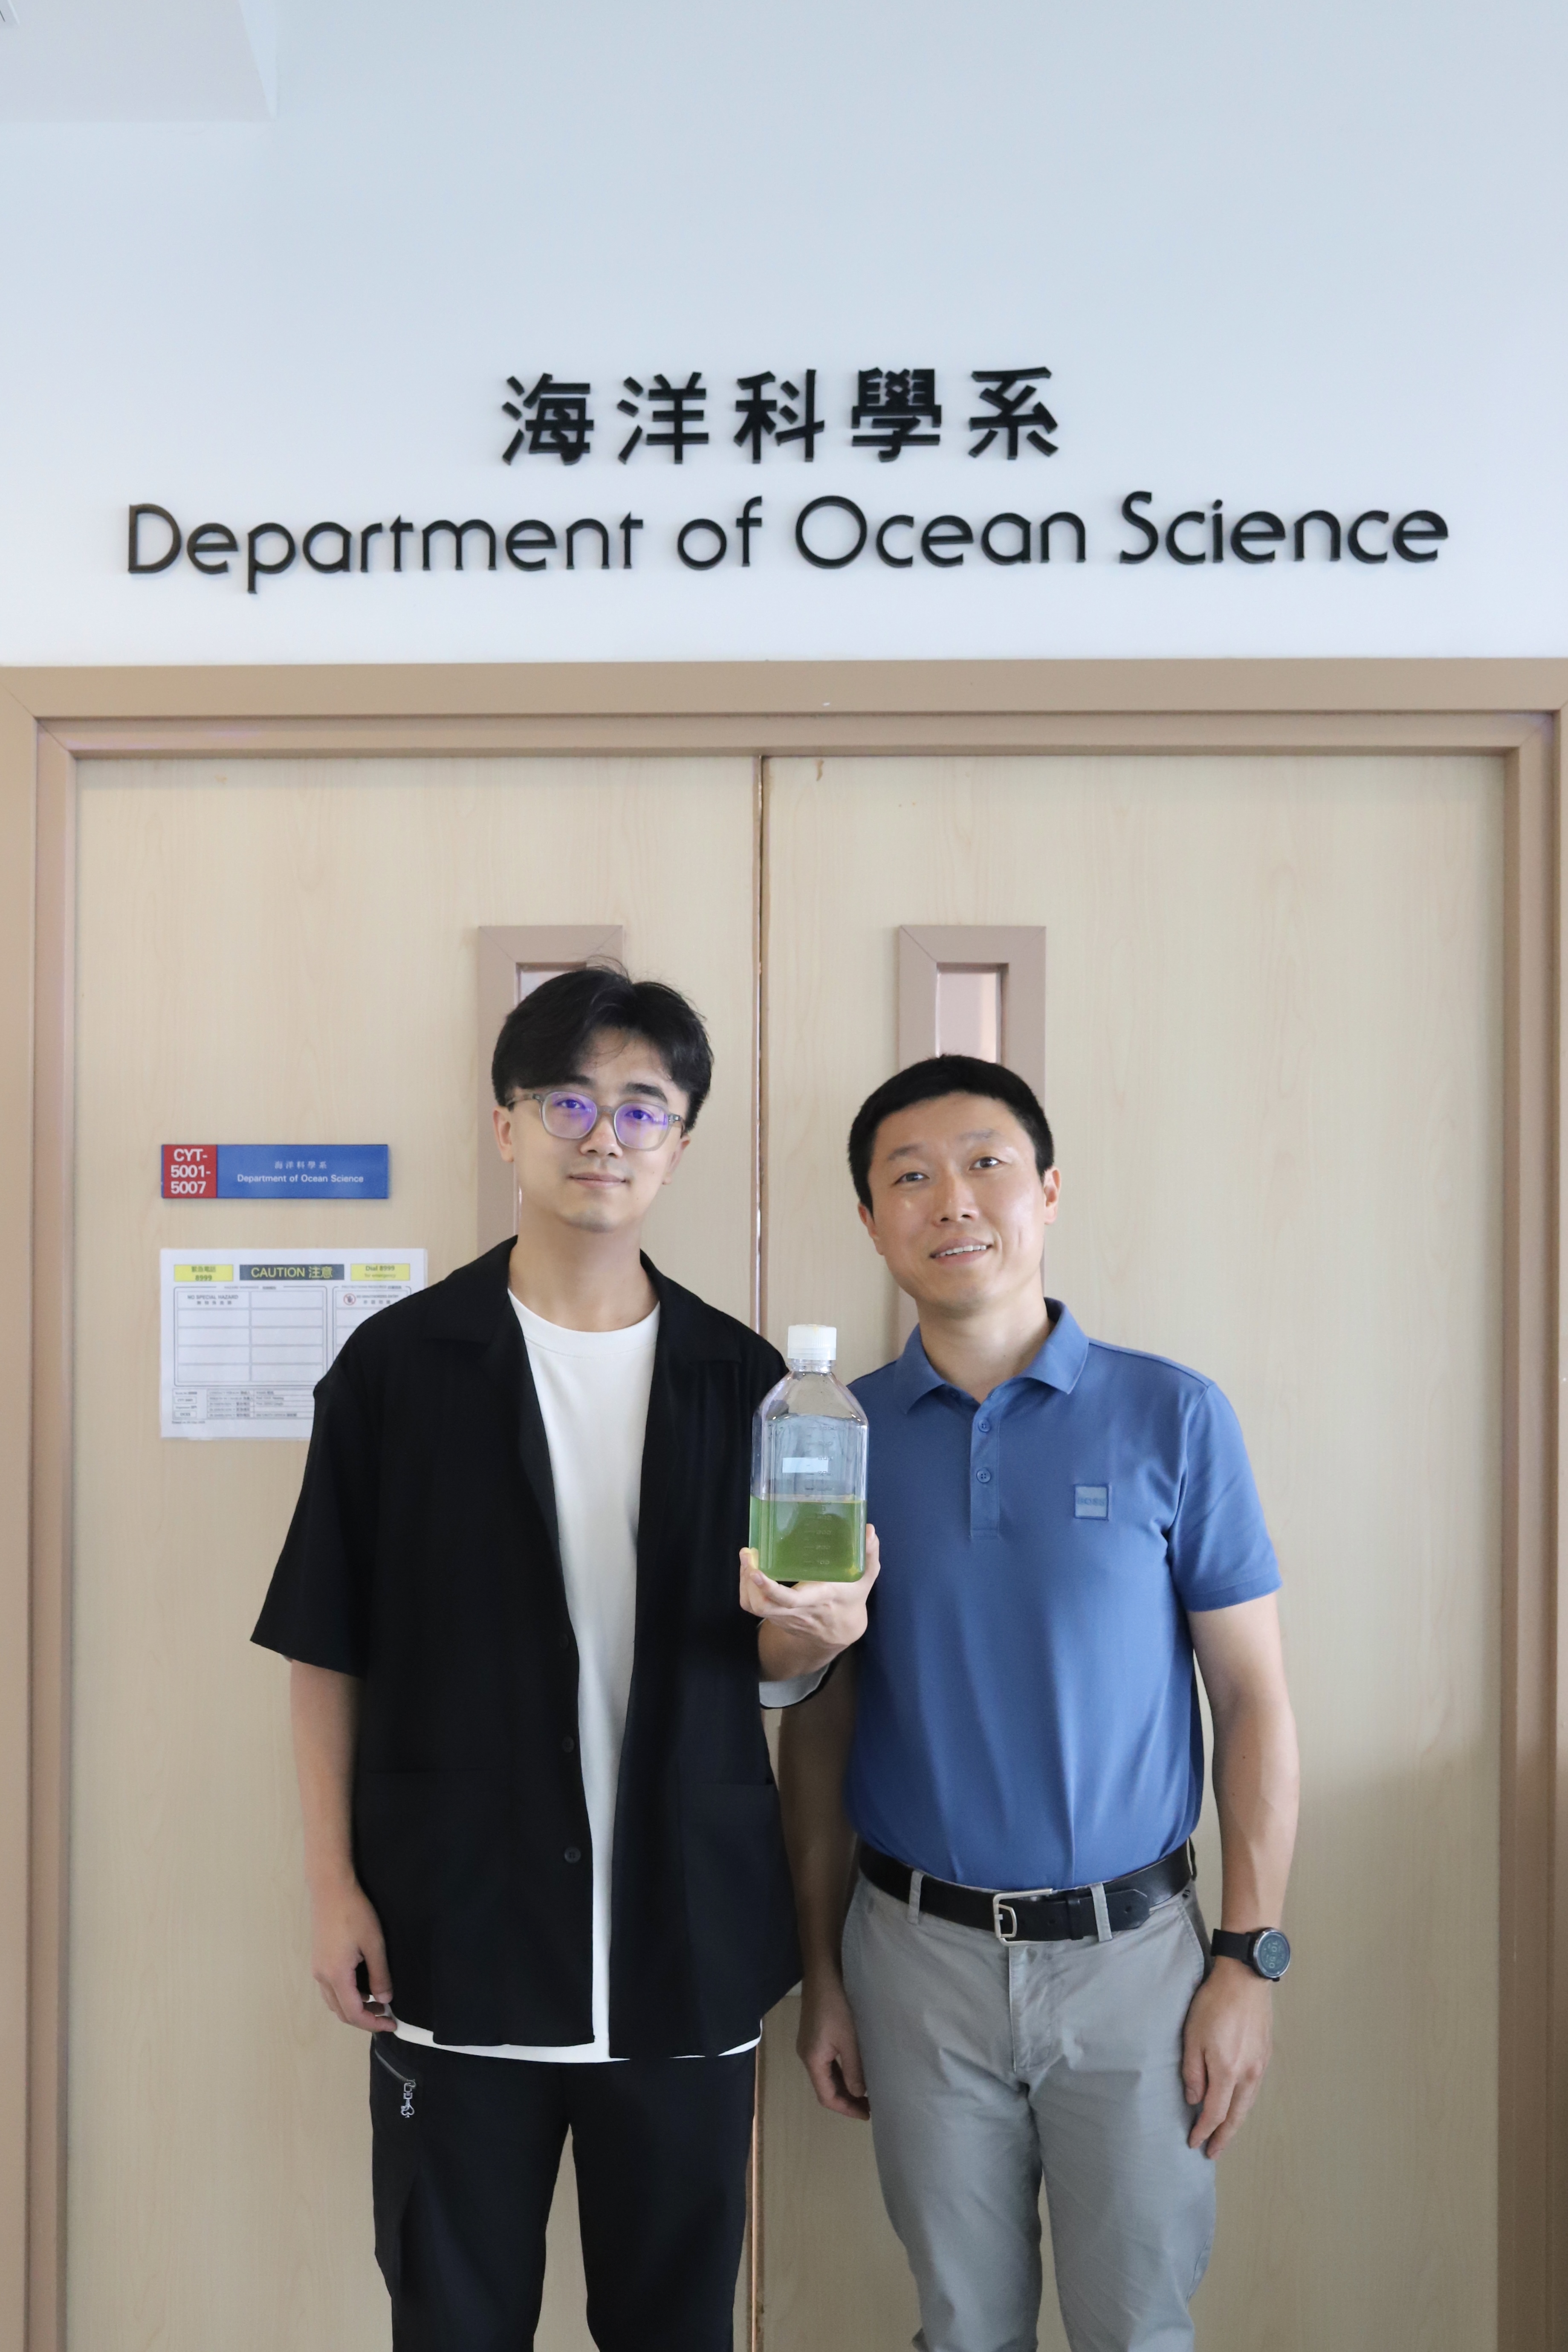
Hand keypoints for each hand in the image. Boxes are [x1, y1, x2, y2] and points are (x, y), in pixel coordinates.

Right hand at [308, 1876, 395, 2032]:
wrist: (330, 1889)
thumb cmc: (353, 1912)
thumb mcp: (374, 1944)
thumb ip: (380, 1974)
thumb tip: (385, 1999)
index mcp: (336, 1975)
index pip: (354, 2013)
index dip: (373, 2023)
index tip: (391, 2024)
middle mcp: (322, 1977)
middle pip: (342, 2012)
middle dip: (365, 2018)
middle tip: (386, 2015)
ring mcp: (318, 1969)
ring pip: (335, 2002)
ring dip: (355, 2008)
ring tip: (377, 2001)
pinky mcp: (319, 1961)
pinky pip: (331, 1989)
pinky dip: (346, 1996)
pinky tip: (362, 1986)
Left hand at [740, 1526, 880, 1678]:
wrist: (840, 1631)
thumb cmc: (852, 1598)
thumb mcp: (865, 1578)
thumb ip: (868, 1555)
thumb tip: (869, 1530)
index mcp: (819, 1599)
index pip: (790, 1600)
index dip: (770, 1588)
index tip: (756, 1571)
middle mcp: (798, 1611)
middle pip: (764, 1605)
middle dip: (749, 1581)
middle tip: (748, 1554)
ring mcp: (785, 1617)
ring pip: (755, 1607)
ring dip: (744, 1583)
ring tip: (747, 1558)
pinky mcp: (777, 1618)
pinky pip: (754, 1608)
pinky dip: (746, 1590)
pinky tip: (749, 1571)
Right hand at [798, 1972, 869, 2119]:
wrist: (824, 1971)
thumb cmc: (837, 2005)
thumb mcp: (849, 2040)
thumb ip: (853, 2070)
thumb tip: (859, 2094)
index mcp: (812, 2059)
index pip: (827, 2096)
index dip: (847, 2109)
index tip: (868, 2114)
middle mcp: (806, 2054)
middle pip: (825, 2087)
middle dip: (847, 2099)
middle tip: (871, 2105)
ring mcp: (809, 2043)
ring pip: (827, 2074)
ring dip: (845, 2085)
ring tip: (867, 2091)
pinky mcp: (814, 2033)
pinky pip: (827, 2061)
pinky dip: (841, 2071)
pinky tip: (855, 2068)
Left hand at [1182, 1957, 1272, 2154]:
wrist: (1245, 1979)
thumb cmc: (1213, 2004)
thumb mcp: (1192, 2037)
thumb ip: (1193, 2072)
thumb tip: (1194, 2100)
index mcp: (1227, 2072)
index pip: (1215, 2113)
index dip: (1204, 2131)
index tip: (1194, 2143)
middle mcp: (1248, 2074)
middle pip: (1236, 2116)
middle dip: (1223, 2137)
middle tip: (1213, 2152)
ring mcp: (1259, 2065)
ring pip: (1247, 2104)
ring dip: (1235, 2122)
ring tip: (1225, 2135)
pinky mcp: (1265, 2055)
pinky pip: (1254, 2089)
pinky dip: (1244, 2104)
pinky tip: (1238, 2105)